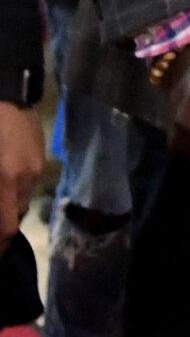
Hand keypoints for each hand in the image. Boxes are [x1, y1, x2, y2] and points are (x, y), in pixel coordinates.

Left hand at [0, 101, 42, 235]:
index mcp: (6, 178)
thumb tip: (0, 211)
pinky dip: (12, 189)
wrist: (5, 91)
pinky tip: (3, 178)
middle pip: (14, 217)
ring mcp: (36, 168)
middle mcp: (25, 179)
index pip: (5, 227)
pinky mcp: (40, 159)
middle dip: (1, 224)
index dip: (0, 245)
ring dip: (5, 205)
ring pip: (21, 201)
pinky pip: (26, 184)